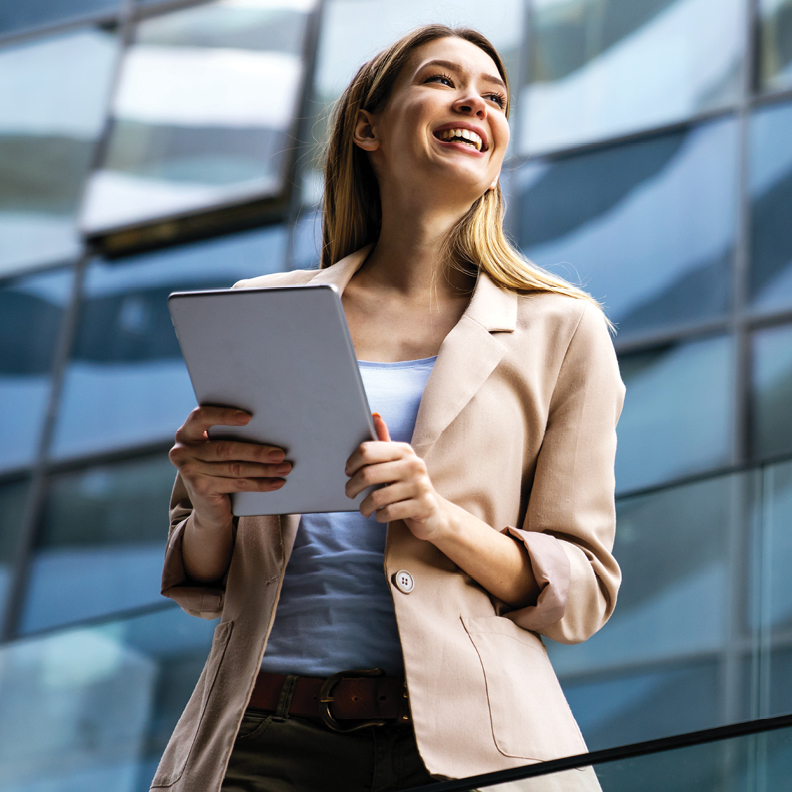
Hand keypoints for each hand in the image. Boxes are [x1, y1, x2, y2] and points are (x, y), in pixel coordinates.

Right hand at [169, 405, 291, 530]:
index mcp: (187, 432)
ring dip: (264, 469)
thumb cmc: (218, 466)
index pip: (201, 417)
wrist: (208, 505)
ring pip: (235, 468)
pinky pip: (238, 483)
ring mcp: (190, 471)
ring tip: (285, 468)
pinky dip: (260, 483)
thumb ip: (229, 435)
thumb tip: (269, 427)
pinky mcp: (201, 489)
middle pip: (225, 449)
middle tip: (280, 454)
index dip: (223, 416)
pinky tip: (276, 482)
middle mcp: (183, 451)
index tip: (248, 418)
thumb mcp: (216, 448)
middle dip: (256, 451)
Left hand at [344, 413, 451, 541]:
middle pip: (368, 474)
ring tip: (364, 509)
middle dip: (353, 486)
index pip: (367, 450)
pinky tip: (379, 515)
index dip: (352, 462)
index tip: (348, 472)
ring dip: (365, 506)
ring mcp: (420, 485)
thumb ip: (384, 442)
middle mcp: (414, 465)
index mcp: (404, 450)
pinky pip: (389, 512)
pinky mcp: (423, 505)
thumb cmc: (407, 485)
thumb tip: (375, 415)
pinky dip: (379, 516)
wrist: (434, 512)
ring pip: (377, 497)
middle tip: (349, 493)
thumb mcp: (397, 462)